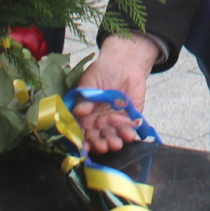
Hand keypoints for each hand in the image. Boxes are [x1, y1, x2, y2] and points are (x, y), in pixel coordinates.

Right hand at [74, 33, 157, 152]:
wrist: (125, 63)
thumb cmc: (103, 71)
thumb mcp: (90, 82)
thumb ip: (85, 98)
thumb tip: (79, 112)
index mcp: (86, 114)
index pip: (83, 130)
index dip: (83, 139)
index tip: (85, 147)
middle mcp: (99, 121)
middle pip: (98, 136)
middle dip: (100, 143)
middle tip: (103, 147)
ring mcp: (114, 121)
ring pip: (113, 134)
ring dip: (115, 140)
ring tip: (117, 144)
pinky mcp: (130, 117)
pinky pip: (129, 127)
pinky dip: (129, 131)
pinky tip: (130, 134)